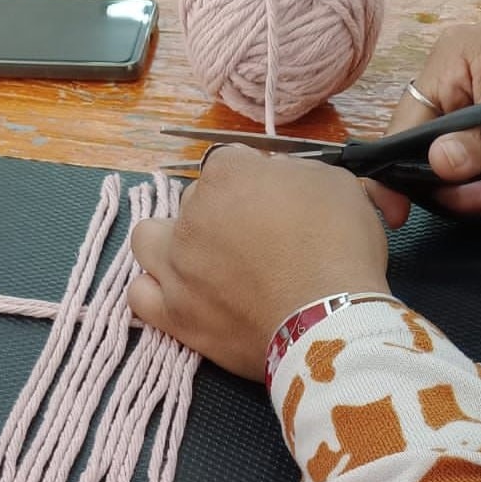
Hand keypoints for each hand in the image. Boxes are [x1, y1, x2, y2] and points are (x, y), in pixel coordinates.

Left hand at [130, 149, 388, 381]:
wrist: (330, 319)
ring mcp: (176, 267)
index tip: (274, 202)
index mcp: (227, 173)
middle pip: (191, 201)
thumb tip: (277, 182)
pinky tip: (179, 296)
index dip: (252, 180)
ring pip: (147, 240)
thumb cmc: (340, 247)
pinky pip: (139, 296)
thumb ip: (294, 175)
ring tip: (199, 262)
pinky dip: (154, 293)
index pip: (228, 163)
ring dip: (168, 245)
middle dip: (217, 213)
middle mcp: (191, 215)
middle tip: (248, 239)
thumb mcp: (334, 184)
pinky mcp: (174, 315)